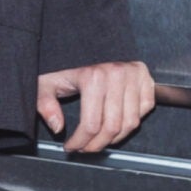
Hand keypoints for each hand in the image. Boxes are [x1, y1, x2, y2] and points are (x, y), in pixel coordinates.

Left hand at [37, 59, 156, 155]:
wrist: (85, 42)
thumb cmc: (66, 66)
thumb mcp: (46, 82)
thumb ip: (45, 103)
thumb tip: (58, 127)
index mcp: (92, 77)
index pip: (91, 124)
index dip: (80, 142)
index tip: (72, 147)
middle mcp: (116, 74)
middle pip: (112, 127)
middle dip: (96, 145)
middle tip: (86, 148)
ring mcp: (133, 75)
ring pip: (131, 123)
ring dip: (115, 138)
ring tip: (100, 139)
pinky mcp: (145, 77)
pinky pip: (145, 110)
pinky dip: (132, 122)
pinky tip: (117, 123)